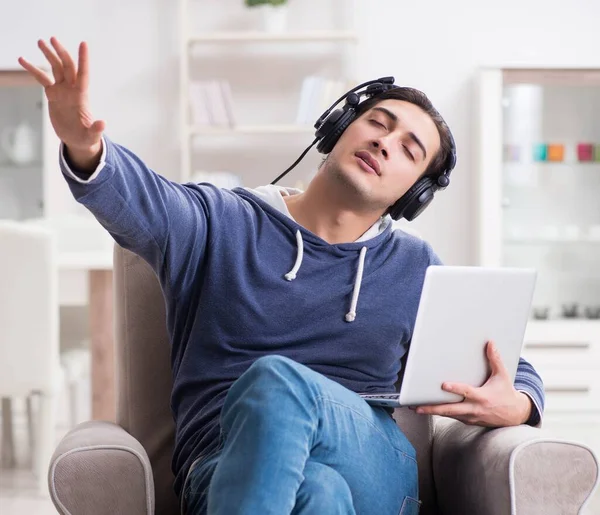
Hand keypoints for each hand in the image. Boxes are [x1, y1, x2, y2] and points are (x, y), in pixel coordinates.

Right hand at [18, 38, 103, 159]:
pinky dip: (33, 69)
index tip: (83, 43)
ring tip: (40, 41)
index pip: (83, 74)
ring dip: (49, 55)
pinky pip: (42, 79)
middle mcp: (72, 90)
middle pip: (67, 66)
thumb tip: (103, 123)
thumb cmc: (87, 138)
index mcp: (82, 96)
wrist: (77, 140)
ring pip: (55, 68)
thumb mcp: (91, 136)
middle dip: (60, 52)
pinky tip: (23, 59)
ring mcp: (62, 91)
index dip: (84, 59)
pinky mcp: (53, 95)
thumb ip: (96, 129)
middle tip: (52, 39)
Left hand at [414, 341, 531, 427]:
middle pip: (451, 410)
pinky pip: (452, 417)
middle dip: (433, 409)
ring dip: (432, 412)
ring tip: (415, 408)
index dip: (455, 389)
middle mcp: (474, 409)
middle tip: (417, 406)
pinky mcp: (468, 421)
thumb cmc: (506, 392)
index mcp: (482, 397)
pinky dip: (440, 413)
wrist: (515, 415)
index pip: (466, 392)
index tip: (443, 384)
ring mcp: (470, 417)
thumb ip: (495, 359)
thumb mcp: (502, 375)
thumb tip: (490, 342)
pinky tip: (427, 409)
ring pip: (448, 415)